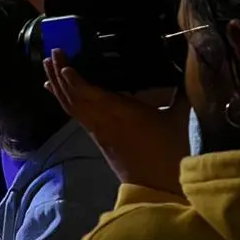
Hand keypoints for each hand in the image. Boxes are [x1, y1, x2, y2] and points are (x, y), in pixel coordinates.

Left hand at [45, 51, 188, 192]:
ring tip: (47, 66)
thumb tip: (191, 70)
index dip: (74, 79)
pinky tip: (55, 90)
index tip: (63, 61)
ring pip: (72, 105)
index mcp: (121, 112)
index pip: (90, 93)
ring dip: (59, 85)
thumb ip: (181, 93)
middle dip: (60, 74)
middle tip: (51, 54)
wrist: (158, 186)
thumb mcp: (178, 118)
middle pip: (74, 96)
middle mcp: (103, 120)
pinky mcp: (98, 138)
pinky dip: (64, 99)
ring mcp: (98, 130)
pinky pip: (76, 114)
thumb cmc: (169, 150)